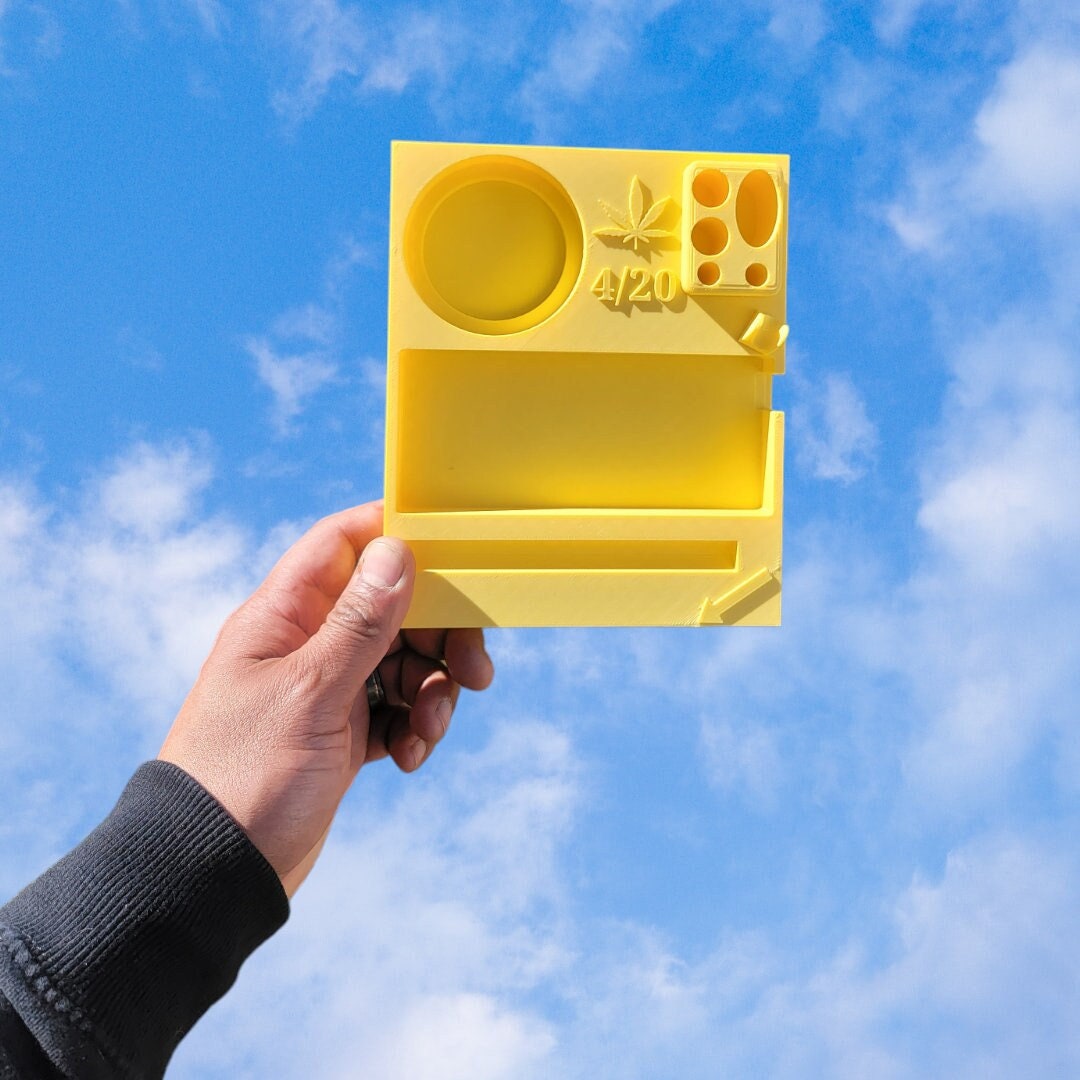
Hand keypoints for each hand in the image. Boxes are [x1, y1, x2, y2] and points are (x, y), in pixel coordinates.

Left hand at [158, 501, 493, 895]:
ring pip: (403, 659)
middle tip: (473, 672)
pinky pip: (397, 707)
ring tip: (427, 732)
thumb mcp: (310, 693)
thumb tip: (396, 551)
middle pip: (392, 605)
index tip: (454, 552)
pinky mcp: (342, 730)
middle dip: (439, 635)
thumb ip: (358, 623)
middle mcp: (306, 642)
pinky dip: (414, 726)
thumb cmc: (246, 777)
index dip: (397, 535)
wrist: (215, 874)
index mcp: (283, 616)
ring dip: (432, 691)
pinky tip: (409, 757)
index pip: (343, 543)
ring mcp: (326, 686)